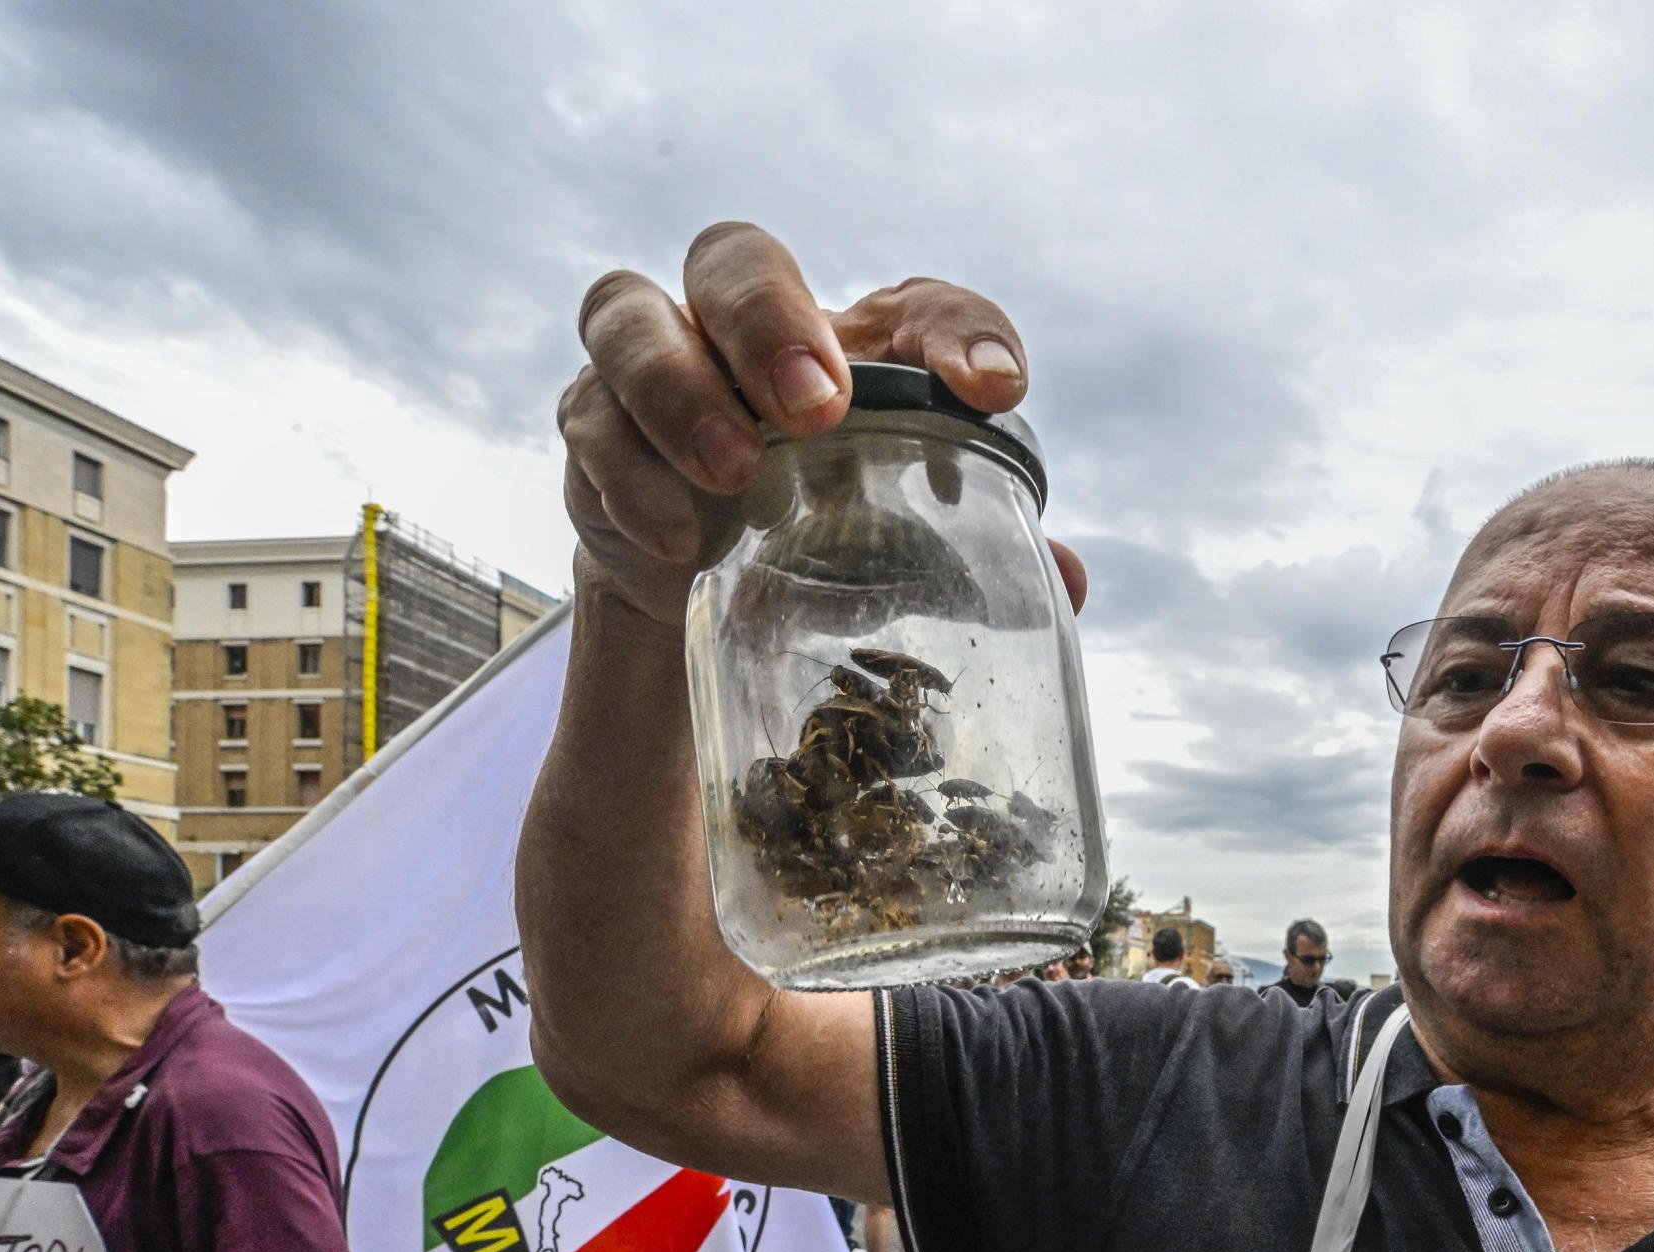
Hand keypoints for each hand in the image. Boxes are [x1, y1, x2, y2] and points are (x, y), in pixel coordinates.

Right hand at [558, 222, 1087, 625]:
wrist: (697, 592)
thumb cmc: (819, 539)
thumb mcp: (901, 552)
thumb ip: (979, 561)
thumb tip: (1063, 580)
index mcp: (852, 344)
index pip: (917, 305)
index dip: (961, 334)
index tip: (995, 392)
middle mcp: (741, 325)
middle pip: (735, 258)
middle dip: (771, 322)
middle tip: (818, 410)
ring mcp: (651, 365)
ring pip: (629, 314)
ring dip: (683, 391)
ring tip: (736, 475)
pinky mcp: (591, 428)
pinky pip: (589, 424)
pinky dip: (631, 479)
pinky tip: (683, 543)